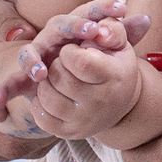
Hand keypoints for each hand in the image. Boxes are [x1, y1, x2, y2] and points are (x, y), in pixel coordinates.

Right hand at [0, 1, 149, 112]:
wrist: (68, 80)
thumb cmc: (91, 57)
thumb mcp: (109, 47)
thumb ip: (124, 33)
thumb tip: (146, 19)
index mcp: (75, 26)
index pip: (88, 11)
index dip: (103, 8)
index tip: (123, 8)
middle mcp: (53, 37)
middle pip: (60, 25)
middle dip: (74, 26)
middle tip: (92, 32)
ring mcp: (37, 56)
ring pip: (31, 52)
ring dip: (34, 60)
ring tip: (42, 72)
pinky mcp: (23, 79)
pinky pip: (10, 84)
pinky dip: (3, 91)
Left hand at [24, 29, 144, 140]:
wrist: (121, 104)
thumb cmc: (116, 66)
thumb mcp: (121, 44)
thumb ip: (111, 28)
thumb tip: (98, 29)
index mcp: (114, 77)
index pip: (79, 61)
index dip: (70, 52)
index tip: (74, 51)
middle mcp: (100, 102)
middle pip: (58, 76)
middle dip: (57, 64)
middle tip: (67, 65)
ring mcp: (84, 121)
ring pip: (46, 96)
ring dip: (47, 82)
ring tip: (59, 78)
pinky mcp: (68, 133)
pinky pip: (41, 117)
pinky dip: (40, 102)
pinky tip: (52, 94)